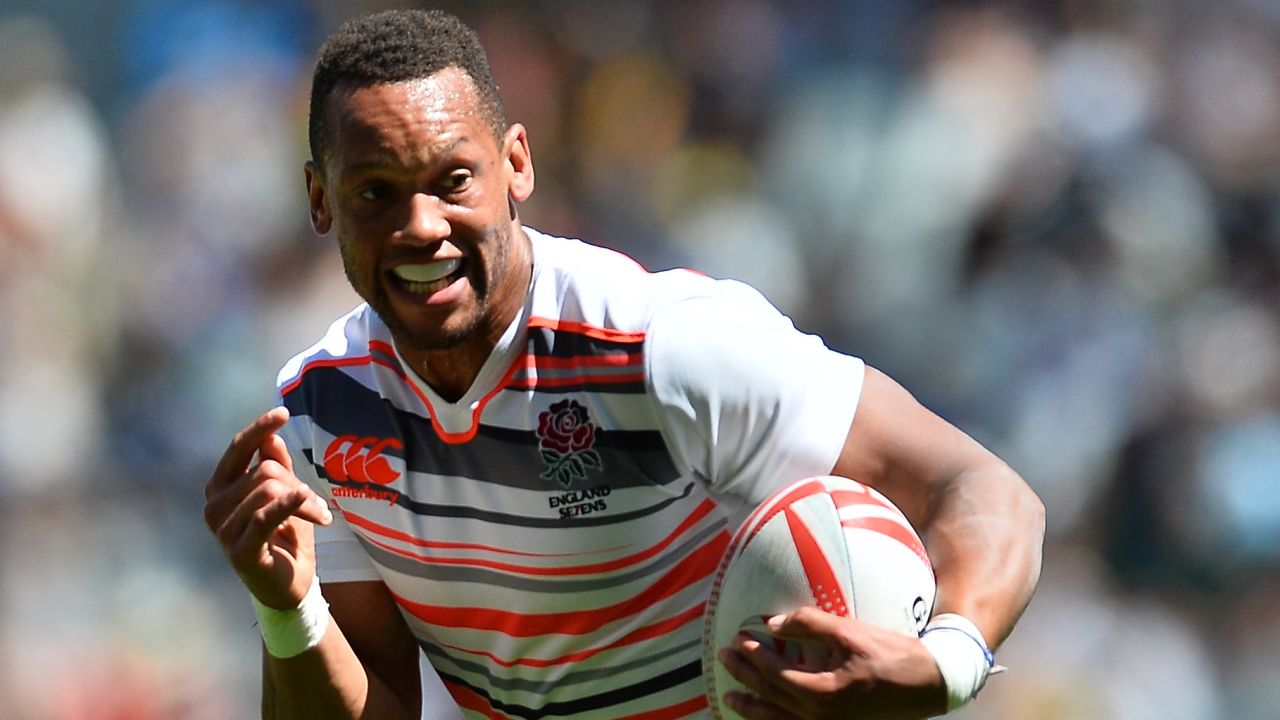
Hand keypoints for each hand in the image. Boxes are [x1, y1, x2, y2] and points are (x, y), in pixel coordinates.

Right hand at [203, 407, 331, 608]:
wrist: (289, 586)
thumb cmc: (286, 537)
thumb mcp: (286, 495)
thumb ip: (277, 467)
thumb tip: (270, 437)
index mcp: (221, 488)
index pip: (238, 449)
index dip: (259, 429)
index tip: (284, 413)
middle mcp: (214, 506)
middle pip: (264, 471)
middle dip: (298, 483)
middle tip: (318, 504)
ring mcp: (223, 530)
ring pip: (270, 491)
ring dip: (305, 502)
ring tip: (320, 516)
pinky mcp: (239, 551)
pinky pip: (265, 517)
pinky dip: (288, 505)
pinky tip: (306, 499)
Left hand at [717, 607, 947, 719]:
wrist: (927, 684)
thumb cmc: (890, 655)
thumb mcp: (850, 632)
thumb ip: (810, 624)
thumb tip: (774, 623)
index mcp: (822, 693)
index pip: (776, 673)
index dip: (755, 656)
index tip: (740, 638)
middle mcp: (820, 717)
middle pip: (772, 697)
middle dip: (745, 677)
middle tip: (724, 658)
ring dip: (752, 708)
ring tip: (730, 698)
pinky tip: (762, 716)